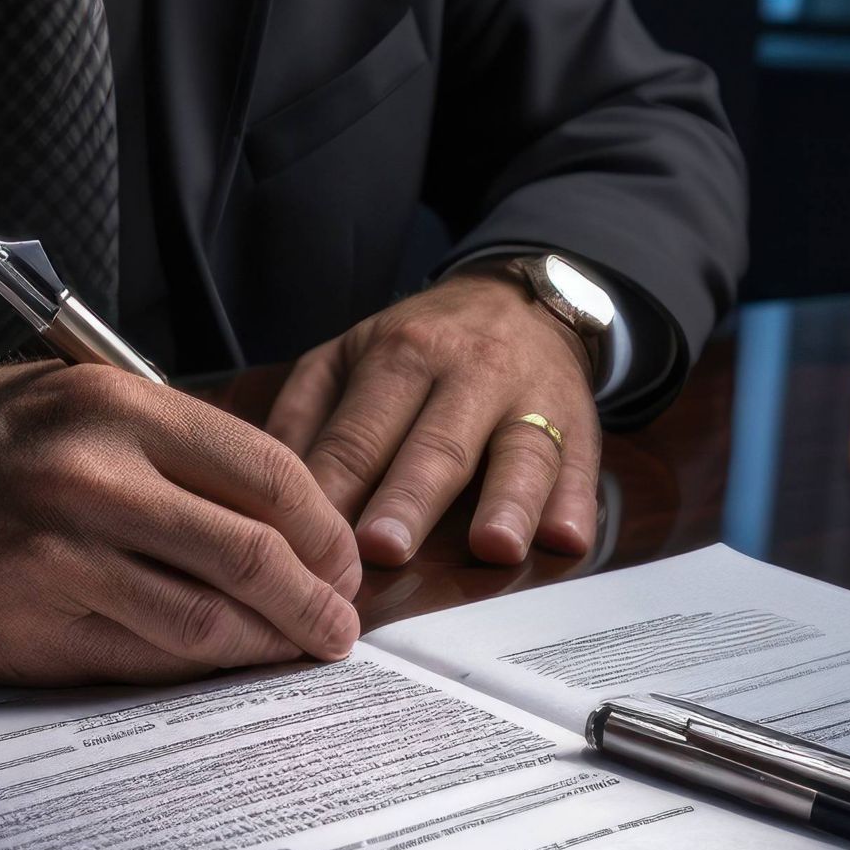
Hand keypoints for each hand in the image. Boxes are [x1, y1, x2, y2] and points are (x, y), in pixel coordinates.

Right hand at [0, 362, 361, 685]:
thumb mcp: (73, 403)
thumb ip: (174, 451)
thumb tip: (283, 520)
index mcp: (115, 407)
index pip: (268, 473)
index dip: (324, 530)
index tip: (343, 562)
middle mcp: (90, 478)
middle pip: (253, 554)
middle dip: (316, 602)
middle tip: (338, 628)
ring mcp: (57, 559)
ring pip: (206, 622)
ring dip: (267, 647)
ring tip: (293, 653)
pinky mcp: (29, 629)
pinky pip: (144, 661)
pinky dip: (197, 671)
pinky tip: (220, 666)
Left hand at [265, 272, 600, 567]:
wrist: (527, 300)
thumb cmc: (424, 347)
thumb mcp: (351, 355)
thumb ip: (306, 414)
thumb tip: (267, 487)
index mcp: (401, 355)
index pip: (360, 434)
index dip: (337, 489)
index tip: (313, 543)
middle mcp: (469, 373)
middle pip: (437, 445)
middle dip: (410, 499)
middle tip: (384, 549)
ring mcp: (532, 399)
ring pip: (520, 453)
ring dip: (507, 502)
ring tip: (493, 548)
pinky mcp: (582, 426)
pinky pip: (581, 467)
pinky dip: (577, 504)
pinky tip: (568, 537)